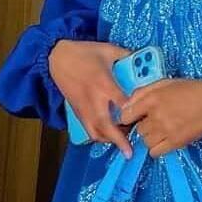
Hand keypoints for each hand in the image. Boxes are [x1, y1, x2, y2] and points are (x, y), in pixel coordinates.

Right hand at [48, 39, 132, 156]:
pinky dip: (98, 135)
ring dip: (108, 140)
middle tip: (130, 152)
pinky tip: (108, 135)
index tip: (144, 119)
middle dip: (118, 140)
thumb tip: (143, 61)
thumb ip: (127, 56)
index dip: (133, 113)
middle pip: (105, 125)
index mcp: (104, 83)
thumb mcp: (109, 50)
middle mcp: (93, 99)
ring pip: (94, 131)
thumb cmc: (85, 53)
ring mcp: (83, 107)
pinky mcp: (76, 111)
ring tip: (122, 142)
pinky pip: (87, 128)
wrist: (57, 57)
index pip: (121, 103)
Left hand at [119, 76, 201, 157]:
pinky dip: (156, 147)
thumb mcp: (165, 83)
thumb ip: (143, 91)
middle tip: (154, 119)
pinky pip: (155, 152)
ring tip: (161, 128)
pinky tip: (164, 139)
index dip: (128, 116)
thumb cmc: (191, 89)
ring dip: (150, 136)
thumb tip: (126, 104)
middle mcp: (157, 116)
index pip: (126, 115)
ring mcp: (166, 131)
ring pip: (145, 141)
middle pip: (137, 129)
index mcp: (153, 99)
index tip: (134, 116)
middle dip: (143, 125)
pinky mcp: (176, 143)